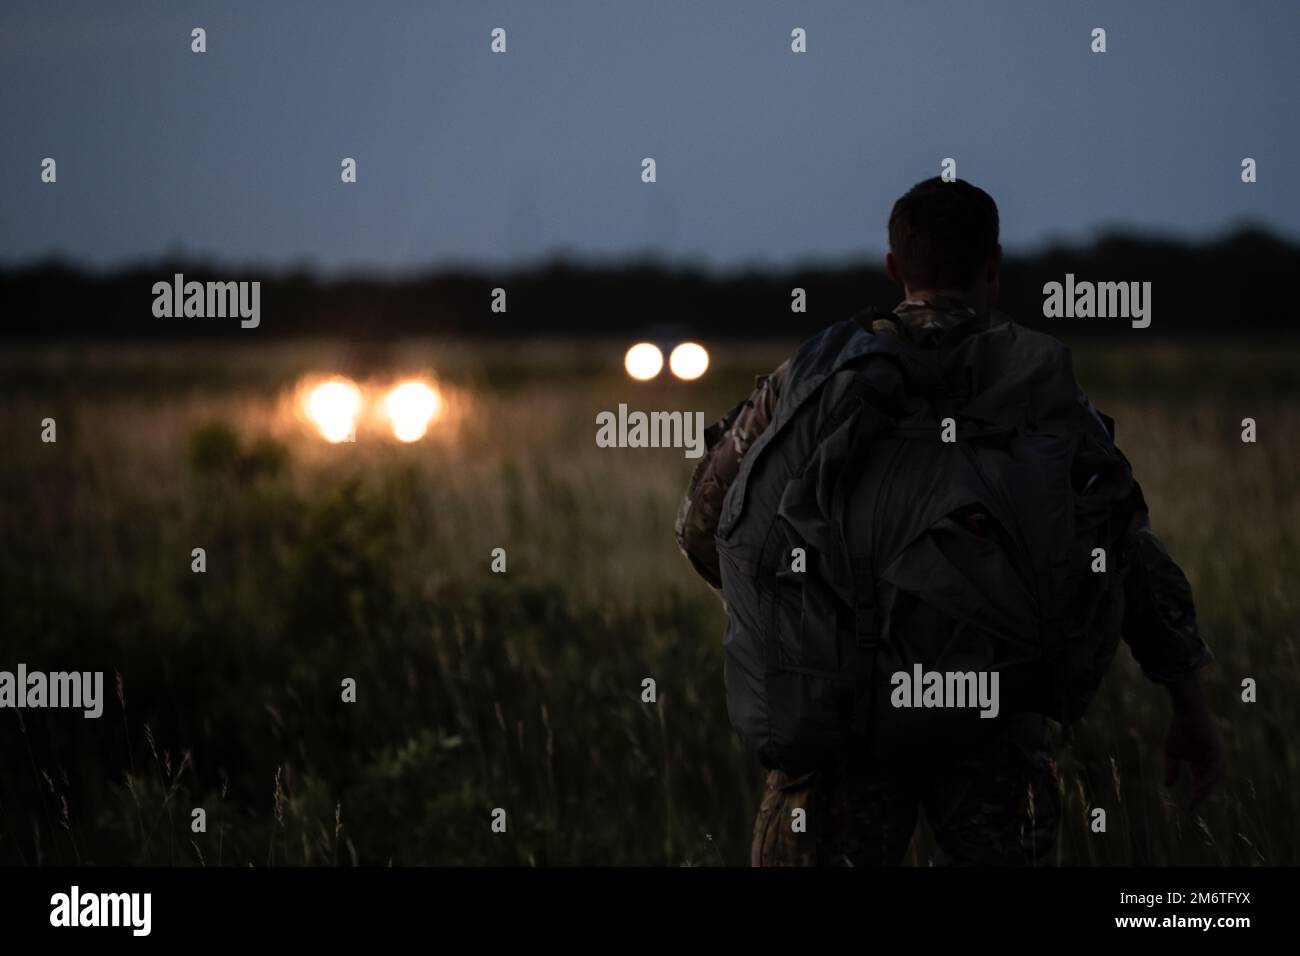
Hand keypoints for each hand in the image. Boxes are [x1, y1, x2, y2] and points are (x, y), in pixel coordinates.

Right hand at [1163, 673, 1220, 808]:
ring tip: (1196, 798)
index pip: (1199, 783)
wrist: (1185, 713)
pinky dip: (1208, 778)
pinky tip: (1200, 784)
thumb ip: (1172, 769)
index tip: (1188, 809)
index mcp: (1199, 763)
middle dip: (1201, 796)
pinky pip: (1215, 769)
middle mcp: (1209, 762)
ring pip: (1212, 779)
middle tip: (1193, 807)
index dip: (1195, 796)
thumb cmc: (1178, 729)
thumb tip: (1167, 786)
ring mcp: (1214, 757)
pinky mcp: (1217, 751)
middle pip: (1207, 784)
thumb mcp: (1171, 753)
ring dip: (1204, 789)